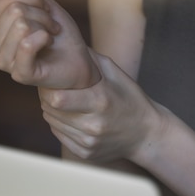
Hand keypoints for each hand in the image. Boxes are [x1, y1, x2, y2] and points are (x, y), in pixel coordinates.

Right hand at [0, 0, 100, 88]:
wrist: (80, 60)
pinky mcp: (21, 74)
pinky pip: (26, 45)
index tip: (46, 11)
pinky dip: (44, 38)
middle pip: (15, 9)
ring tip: (51, 36)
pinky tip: (49, 42)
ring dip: (45, 26)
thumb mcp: (43, 5)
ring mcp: (5, 62)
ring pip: (21, 25)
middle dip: (41, 13)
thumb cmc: (60, 35)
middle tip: (52, 26)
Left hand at [38, 51, 167, 162]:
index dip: (49, 88)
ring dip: (53, 111)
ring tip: (68, 103)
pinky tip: (74, 117)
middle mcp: (93, 125)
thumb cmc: (131, 99)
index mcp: (101, 101)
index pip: (58, 98)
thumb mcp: (116, 74)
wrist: (146, 134)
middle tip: (58, 89)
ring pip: (52, 122)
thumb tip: (64, 42)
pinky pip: (59, 135)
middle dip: (49, 97)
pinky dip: (61, 125)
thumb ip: (90, 60)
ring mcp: (88, 141)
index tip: (54, 81)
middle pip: (51, 110)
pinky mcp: (85, 153)